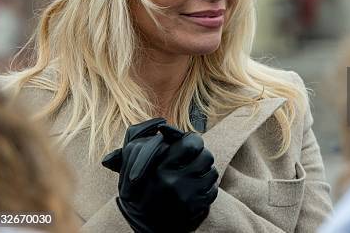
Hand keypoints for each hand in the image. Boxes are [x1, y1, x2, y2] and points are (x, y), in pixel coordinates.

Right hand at [102, 118, 217, 232]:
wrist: (141, 224)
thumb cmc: (139, 190)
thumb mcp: (136, 166)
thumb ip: (149, 144)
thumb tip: (163, 126)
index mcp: (159, 167)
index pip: (191, 143)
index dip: (193, 141)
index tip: (189, 144)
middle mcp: (173, 180)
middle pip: (206, 156)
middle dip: (202, 156)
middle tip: (194, 160)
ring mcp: (186, 195)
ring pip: (212, 172)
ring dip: (205, 172)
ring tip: (194, 175)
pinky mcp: (195, 207)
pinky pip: (213, 190)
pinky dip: (207, 188)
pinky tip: (196, 189)